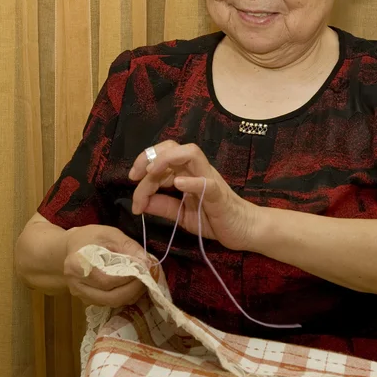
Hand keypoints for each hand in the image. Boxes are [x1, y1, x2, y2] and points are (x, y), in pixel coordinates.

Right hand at [63, 224, 146, 306]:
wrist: (73, 246)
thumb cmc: (91, 237)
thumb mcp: (110, 234)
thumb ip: (128, 246)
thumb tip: (146, 261)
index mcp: (77, 265)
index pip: (107, 280)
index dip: (128, 278)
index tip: (145, 270)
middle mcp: (76, 284)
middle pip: (109, 297)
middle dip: (133, 290)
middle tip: (147, 278)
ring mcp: (80, 295)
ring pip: (110, 303)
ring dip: (130, 295)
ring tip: (142, 281)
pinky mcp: (86, 300)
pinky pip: (108, 303)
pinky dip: (123, 296)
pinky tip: (131, 285)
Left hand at [128, 141, 258, 250]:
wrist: (244, 230)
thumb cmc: (215, 218)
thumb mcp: (182, 214)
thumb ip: (163, 206)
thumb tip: (140, 202)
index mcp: (187, 173)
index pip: (163, 158)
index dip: (143, 163)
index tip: (132, 180)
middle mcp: (197, 170)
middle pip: (174, 147)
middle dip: (151, 155)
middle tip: (135, 175)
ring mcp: (209, 179)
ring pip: (191, 153)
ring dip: (167, 159)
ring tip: (151, 173)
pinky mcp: (219, 195)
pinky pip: (206, 183)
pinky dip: (191, 181)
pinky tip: (178, 184)